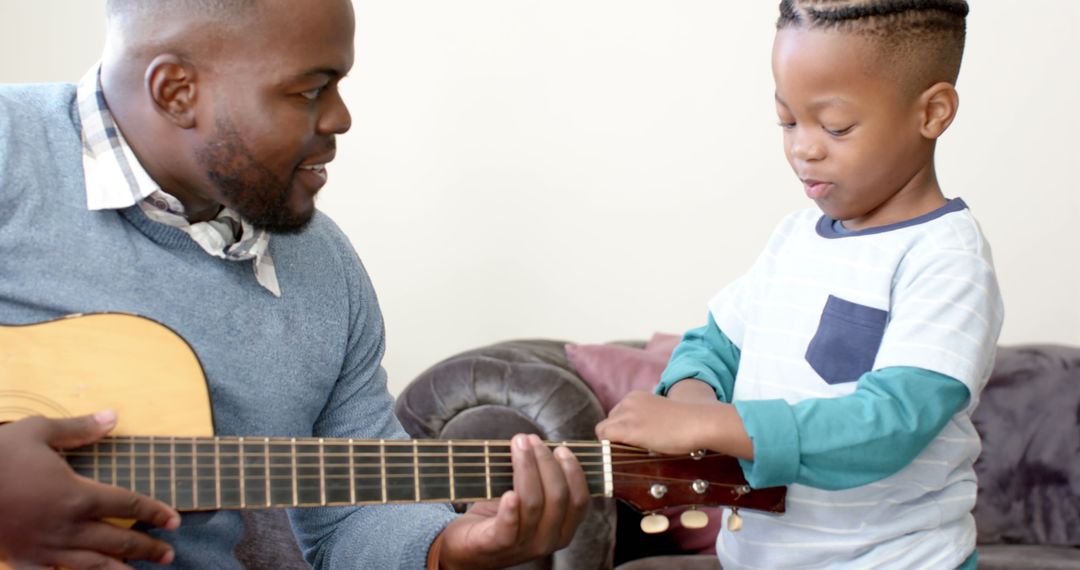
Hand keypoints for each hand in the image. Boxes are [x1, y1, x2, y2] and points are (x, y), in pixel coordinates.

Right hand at [0, 411, 180, 568]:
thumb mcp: (38, 432)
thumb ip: (79, 428)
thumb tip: (113, 416)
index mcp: (78, 495)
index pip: (129, 506)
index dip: (155, 513)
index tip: (174, 520)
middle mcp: (68, 526)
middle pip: (119, 542)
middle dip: (147, 549)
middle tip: (168, 555)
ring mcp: (46, 549)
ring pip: (94, 567)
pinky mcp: (23, 562)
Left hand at [436, 434, 589, 569]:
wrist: (467, 549)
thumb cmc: (500, 519)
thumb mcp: (529, 504)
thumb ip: (540, 483)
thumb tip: (539, 445)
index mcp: (562, 531)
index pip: (579, 501)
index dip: (573, 472)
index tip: (560, 448)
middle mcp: (548, 541)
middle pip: (557, 497)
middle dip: (545, 462)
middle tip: (531, 440)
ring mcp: (523, 546)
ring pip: (533, 504)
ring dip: (527, 468)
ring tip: (518, 445)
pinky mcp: (496, 546)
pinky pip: (509, 528)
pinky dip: (510, 509)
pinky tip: (508, 493)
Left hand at [595, 389, 752, 457]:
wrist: (697, 422)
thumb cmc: (687, 424)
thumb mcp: (662, 414)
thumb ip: (648, 419)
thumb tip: (643, 435)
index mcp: (636, 397)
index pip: (616, 414)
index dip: (622, 429)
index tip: (634, 441)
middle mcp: (627, 402)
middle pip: (609, 421)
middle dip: (617, 435)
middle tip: (634, 448)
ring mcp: (626, 415)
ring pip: (603, 430)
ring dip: (613, 442)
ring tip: (631, 452)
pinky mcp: (627, 429)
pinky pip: (604, 437)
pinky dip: (609, 448)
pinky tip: (624, 455)